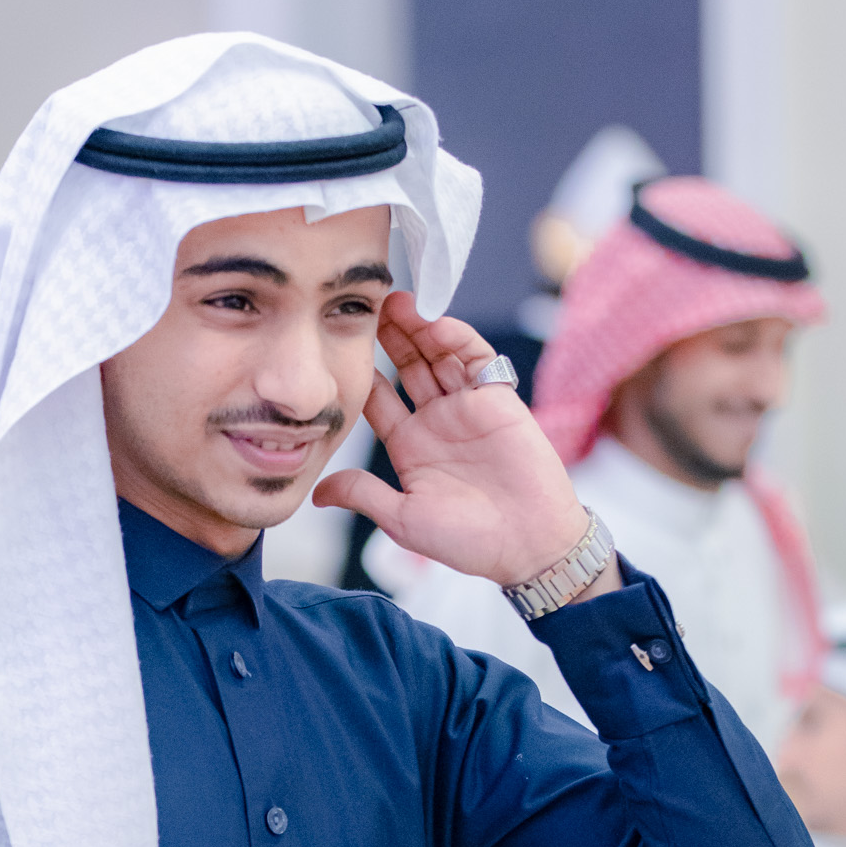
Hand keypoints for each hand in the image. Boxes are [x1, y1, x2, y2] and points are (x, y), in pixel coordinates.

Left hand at [313, 292, 614, 590]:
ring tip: (396, 302)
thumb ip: (362, 495)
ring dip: (420, 328)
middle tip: (368, 306)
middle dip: (389, 337)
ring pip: (439, 355)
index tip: (340, 344)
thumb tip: (316, 493)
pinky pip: (476, 359)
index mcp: (409, 447)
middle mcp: (436, 421)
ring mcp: (467, 407)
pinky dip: (457, 339)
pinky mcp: (498, 399)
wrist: (529, 544)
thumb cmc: (468, 541)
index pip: (379, 397)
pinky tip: (436, 326)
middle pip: (407, 365)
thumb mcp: (403, 519)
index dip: (362, 370)